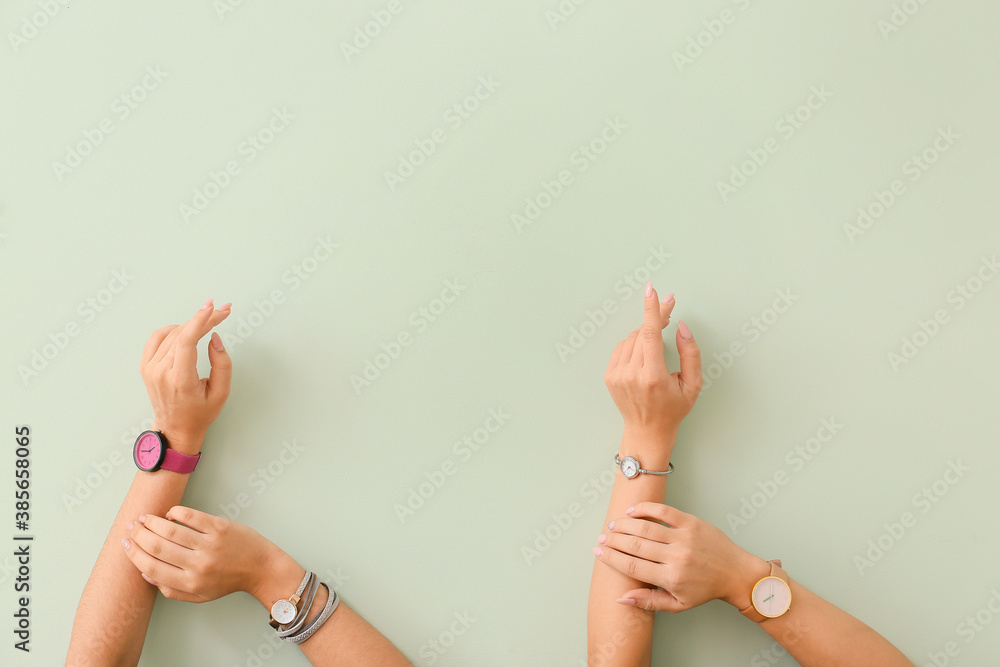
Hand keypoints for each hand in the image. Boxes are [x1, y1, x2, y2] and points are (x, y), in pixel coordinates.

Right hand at [121, 506, 292, 602]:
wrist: (261, 568)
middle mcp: (198, 564)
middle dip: (139, 535)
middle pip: (157, 547)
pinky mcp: (220, 527)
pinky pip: (192, 516)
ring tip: (144, 518)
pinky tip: (169, 513)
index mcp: (190, 583)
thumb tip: (146, 574)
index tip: (125, 544)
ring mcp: (209, 544)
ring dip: (152, 522)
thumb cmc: (229, 581)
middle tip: (131, 527)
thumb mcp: (199, 595)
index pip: (152, 567)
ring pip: (171, 530)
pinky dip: (176, 512)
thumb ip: (171, 590)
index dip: (134, 554)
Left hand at [140, 299, 232, 453]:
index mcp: (179, 380)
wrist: (175, 428)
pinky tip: (185, 329)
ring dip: (192, 324)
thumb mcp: (221, 393)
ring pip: (171, 334)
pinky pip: (157, 338)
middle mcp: (161, 373)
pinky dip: (173, 330)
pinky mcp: (145, 366)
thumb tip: (214, 338)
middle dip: (204, 319)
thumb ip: (222, 364)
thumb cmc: (199, 413)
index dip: (200, 321)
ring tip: (208, 321)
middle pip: (182, 334)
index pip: (186, 341)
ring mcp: (150, 369)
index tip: (213, 308)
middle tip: (222, 311)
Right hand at [593, 502, 769, 611]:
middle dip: (613, 541)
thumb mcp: (678, 604)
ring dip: (624, 525)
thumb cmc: (705, 589)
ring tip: (613, 525)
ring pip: (645, 528)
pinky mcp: (691, 522)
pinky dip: (645, 509)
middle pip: (635, 545)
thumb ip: (649, 601)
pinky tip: (632, 511)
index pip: (633, 566)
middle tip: (601, 538)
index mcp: (671, 578)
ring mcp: (684, 537)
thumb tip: (621, 597)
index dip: (611, 558)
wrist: (735, 573)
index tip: (598, 552)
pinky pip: (663, 512)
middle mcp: (676, 557)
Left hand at [605, 283, 701, 443]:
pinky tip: (644, 355)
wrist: (646, 431)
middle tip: (669, 308)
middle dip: (656, 317)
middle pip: (642, 332)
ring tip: (658, 346)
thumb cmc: (673, 409)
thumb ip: (692, 354)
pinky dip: (634, 345)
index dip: (651, 310)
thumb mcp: (693, 385)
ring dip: (646, 334)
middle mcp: (631, 374)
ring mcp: (617, 375)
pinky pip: (622, 348)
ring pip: (631, 338)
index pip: (649, 334)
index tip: (652, 290)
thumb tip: (681, 327)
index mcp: (653, 376)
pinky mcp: (609, 376)